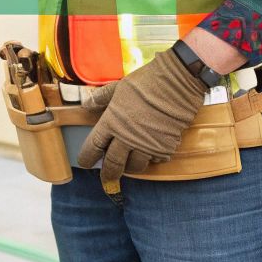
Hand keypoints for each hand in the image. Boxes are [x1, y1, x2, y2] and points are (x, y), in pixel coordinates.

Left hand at [77, 51, 208, 190]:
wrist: (177, 83)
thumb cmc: (146, 82)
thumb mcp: (119, 87)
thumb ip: (101, 98)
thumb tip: (86, 104)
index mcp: (111, 123)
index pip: (93, 147)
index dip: (87, 158)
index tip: (84, 163)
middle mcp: (127, 138)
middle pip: (113, 164)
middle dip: (108, 174)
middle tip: (106, 179)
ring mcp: (146, 144)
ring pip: (135, 167)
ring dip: (131, 168)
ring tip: (129, 166)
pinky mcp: (165, 147)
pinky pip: (156, 160)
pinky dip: (152, 159)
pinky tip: (152, 154)